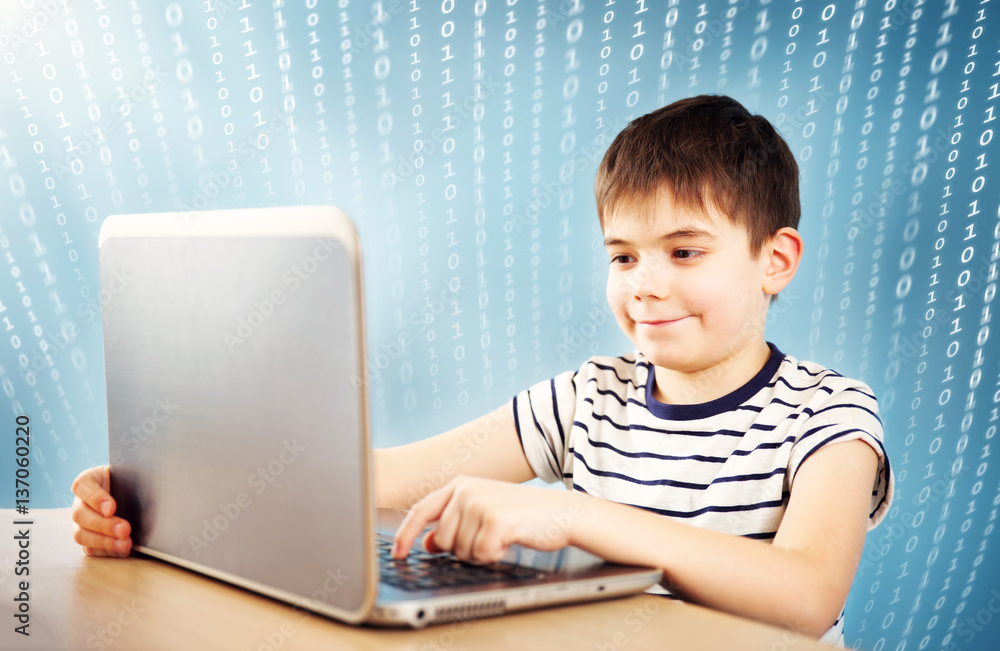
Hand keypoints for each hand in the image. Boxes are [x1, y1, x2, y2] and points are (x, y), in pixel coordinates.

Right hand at [71, 465, 131, 556]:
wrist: (134, 491)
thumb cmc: (130, 479)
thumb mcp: (130, 472)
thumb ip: (132, 476)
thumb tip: (150, 483)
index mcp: (87, 481)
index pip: (82, 486)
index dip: (95, 498)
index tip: (112, 507)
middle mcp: (80, 503)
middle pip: (80, 515)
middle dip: (103, 524)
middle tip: (124, 529)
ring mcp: (81, 523)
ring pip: (81, 534)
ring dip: (104, 541)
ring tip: (125, 543)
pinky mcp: (88, 539)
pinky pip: (90, 548)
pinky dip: (106, 550)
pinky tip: (121, 550)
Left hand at [390, 476, 587, 562]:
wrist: (561, 512)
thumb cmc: (523, 515)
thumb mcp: (482, 514)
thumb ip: (453, 524)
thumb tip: (426, 543)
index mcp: (459, 485)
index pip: (420, 511)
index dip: (405, 535)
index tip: (397, 554)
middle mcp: (465, 491)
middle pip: (441, 540)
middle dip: (461, 549)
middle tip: (486, 538)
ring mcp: (479, 504)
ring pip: (460, 550)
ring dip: (479, 552)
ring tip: (500, 536)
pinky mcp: (495, 520)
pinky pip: (480, 554)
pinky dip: (494, 555)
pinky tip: (509, 540)